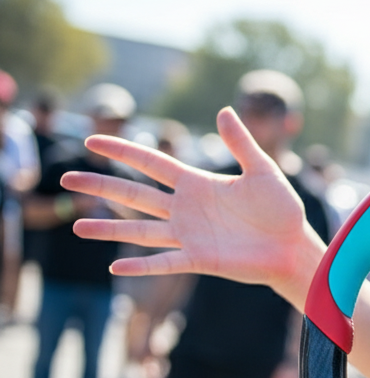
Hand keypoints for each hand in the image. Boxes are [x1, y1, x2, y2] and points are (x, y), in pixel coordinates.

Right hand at [64, 108, 323, 301]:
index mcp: (196, 184)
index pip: (152, 164)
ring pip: (140, 230)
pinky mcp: (199, 259)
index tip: (92, 140)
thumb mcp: (262, 171)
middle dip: (101, 186)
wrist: (293, 246)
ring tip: (77, 226)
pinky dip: (141, 266)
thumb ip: (241, 143)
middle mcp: (186, 209)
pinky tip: (115, 268)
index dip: (123, 151)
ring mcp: (189, 235)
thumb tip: (225, 109)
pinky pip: (164, 262)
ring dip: (109, 229)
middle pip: (135, 195)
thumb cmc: (281, 209)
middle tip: (67, 178)